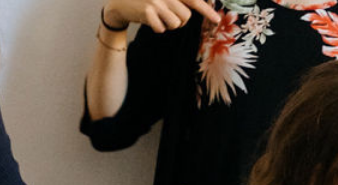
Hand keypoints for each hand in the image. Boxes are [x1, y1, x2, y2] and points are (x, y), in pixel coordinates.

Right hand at [103, 0, 220, 31]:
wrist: (121, 2)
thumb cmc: (148, 0)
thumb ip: (181, 2)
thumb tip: (205, 8)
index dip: (206, 10)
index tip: (216, 20)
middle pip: (185, 17)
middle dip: (179, 20)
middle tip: (165, 14)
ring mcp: (155, 2)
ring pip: (176, 24)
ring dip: (168, 24)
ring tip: (157, 16)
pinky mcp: (147, 12)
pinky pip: (162, 29)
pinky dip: (157, 28)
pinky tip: (149, 20)